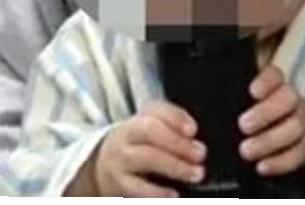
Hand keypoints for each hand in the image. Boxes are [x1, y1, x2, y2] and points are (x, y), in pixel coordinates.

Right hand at [78, 101, 206, 196]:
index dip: (175, 118)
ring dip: (174, 165)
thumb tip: (196, 140)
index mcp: (138, 119)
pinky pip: (137, 188)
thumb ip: (172, 128)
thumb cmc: (137, 147)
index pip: (154, 110)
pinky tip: (173, 194)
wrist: (104, 168)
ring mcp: (120, 160)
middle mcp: (126, 136)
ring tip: (195, 174)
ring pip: (146, 157)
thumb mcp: (149, 131)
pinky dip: (158, 192)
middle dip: (178, 142)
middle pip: (149, 130)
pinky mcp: (119, 184)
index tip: (193, 129)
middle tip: (200, 154)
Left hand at [237, 65, 304, 176]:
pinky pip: (297, 155)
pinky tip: (261, 166)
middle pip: (287, 99)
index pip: (274, 75)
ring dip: (268, 141)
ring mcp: (302, 123)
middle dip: (265, 113)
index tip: (252, 91)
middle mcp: (292, 101)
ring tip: (245, 151)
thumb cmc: (266, 113)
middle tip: (243, 125)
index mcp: (276, 85)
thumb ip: (236, 97)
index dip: (265, 82)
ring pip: (294, 128)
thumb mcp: (252, 100)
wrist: (302, 131)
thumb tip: (209, 99)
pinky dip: (279, 163)